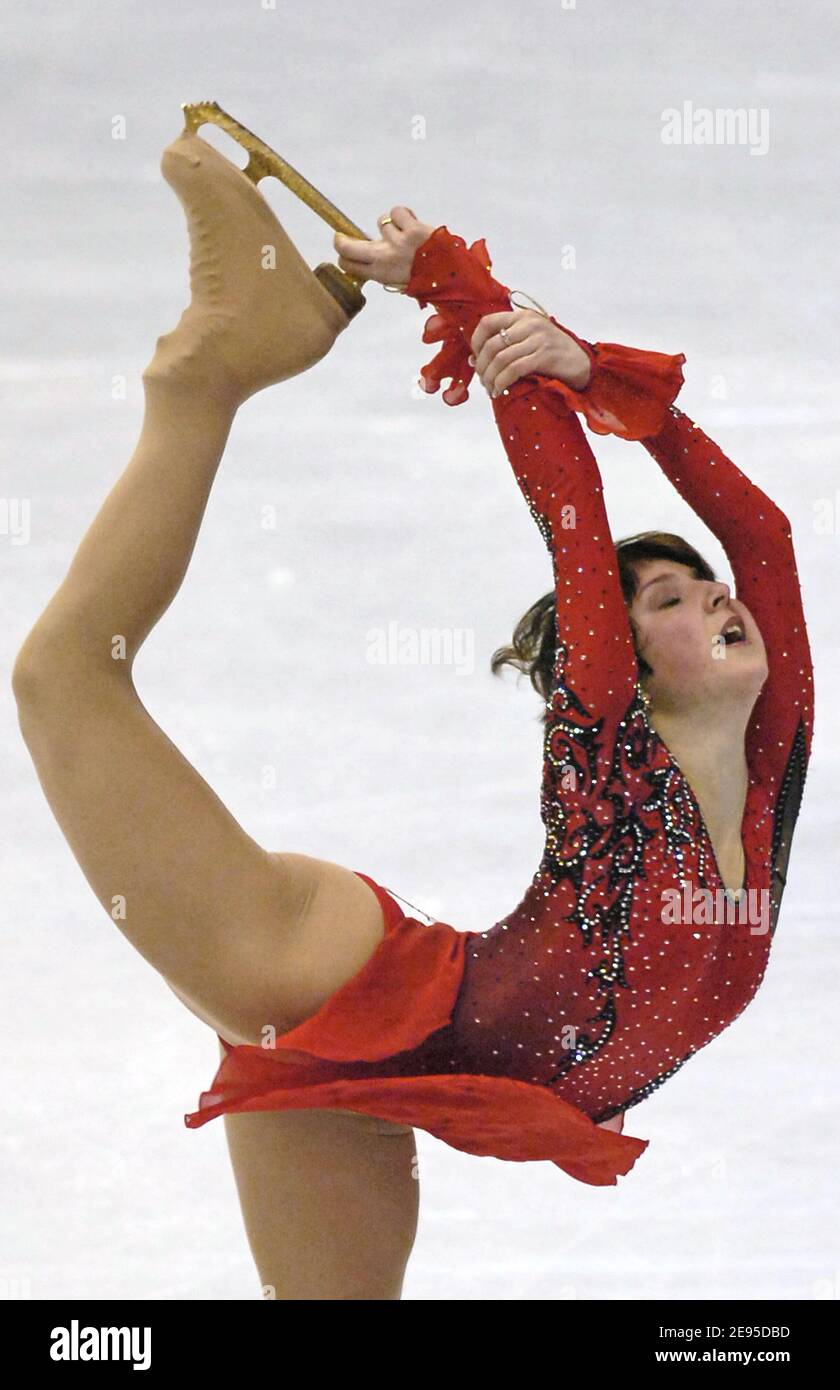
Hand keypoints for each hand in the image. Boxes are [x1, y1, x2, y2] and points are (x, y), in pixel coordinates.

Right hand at [333, 207, 436, 289]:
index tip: (345, 254)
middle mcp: (385, 258)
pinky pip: (398, 212)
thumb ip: (384, 273)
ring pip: (382, 223)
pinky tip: (413, 222)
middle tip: (340, 238)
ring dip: (394, 226)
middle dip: (341, 241)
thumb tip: (369, 264)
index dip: (344, 258)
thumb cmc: (428, 281)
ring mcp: (397, 241)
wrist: (454, 275)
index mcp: (381, 275)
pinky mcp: (411, 228)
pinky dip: (405, 214)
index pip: (349, 265)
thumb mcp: (400, 285)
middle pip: (348, 246)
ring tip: (407, 235)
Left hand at [469, 310, 591, 397]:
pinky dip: (502, 382)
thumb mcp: (529, 342)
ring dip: (490, 378)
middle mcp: (530, 324)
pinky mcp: (545, 356)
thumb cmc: (554, 356)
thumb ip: (506, 346)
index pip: (488, 322)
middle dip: (482, 367)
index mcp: (523, 317)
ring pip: (501, 359)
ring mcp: (538, 339)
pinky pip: (514, 370)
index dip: (475, 342)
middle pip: (492, 345)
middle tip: (483, 381)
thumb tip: (473, 360)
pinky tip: (500, 390)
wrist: (584, 364)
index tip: (476, 359)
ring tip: (490, 389)